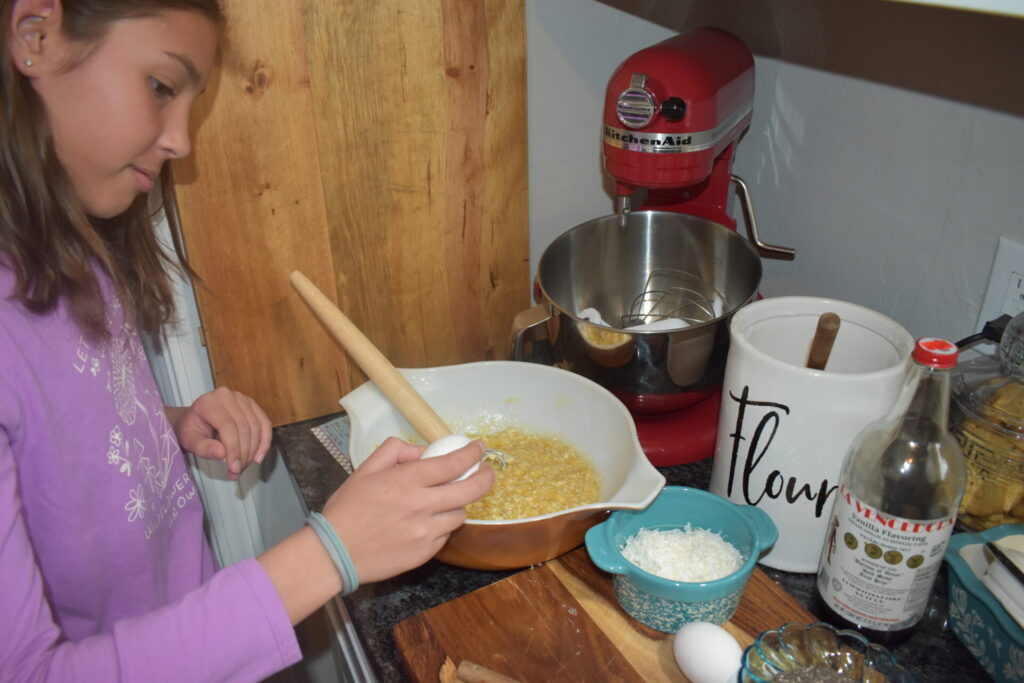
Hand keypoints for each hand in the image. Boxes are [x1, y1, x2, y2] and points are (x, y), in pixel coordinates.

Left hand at [169, 387, 271, 479]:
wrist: (194, 420)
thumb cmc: (191, 429)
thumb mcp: (189, 440)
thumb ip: (202, 448)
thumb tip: (221, 453)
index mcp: (209, 402)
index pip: (228, 427)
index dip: (234, 449)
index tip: (234, 468)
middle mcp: (227, 396)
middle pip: (244, 428)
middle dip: (244, 454)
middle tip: (237, 471)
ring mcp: (242, 399)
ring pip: (256, 427)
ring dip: (253, 451)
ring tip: (243, 466)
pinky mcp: (252, 405)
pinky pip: (265, 423)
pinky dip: (264, 441)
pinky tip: (258, 456)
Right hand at [321, 437, 494, 583]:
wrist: (334, 553)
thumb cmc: (347, 508)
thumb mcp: (366, 469)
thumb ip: (396, 451)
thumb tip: (423, 452)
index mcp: (407, 480)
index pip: (453, 463)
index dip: (472, 453)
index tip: (479, 448)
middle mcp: (421, 505)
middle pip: (471, 490)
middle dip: (485, 477)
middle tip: (485, 471)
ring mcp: (425, 532)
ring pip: (460, 514)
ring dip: (457, 504)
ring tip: (443, 501)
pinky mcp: (425, 553)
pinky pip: (445, 535)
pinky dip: (442, 525)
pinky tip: (426, 523)